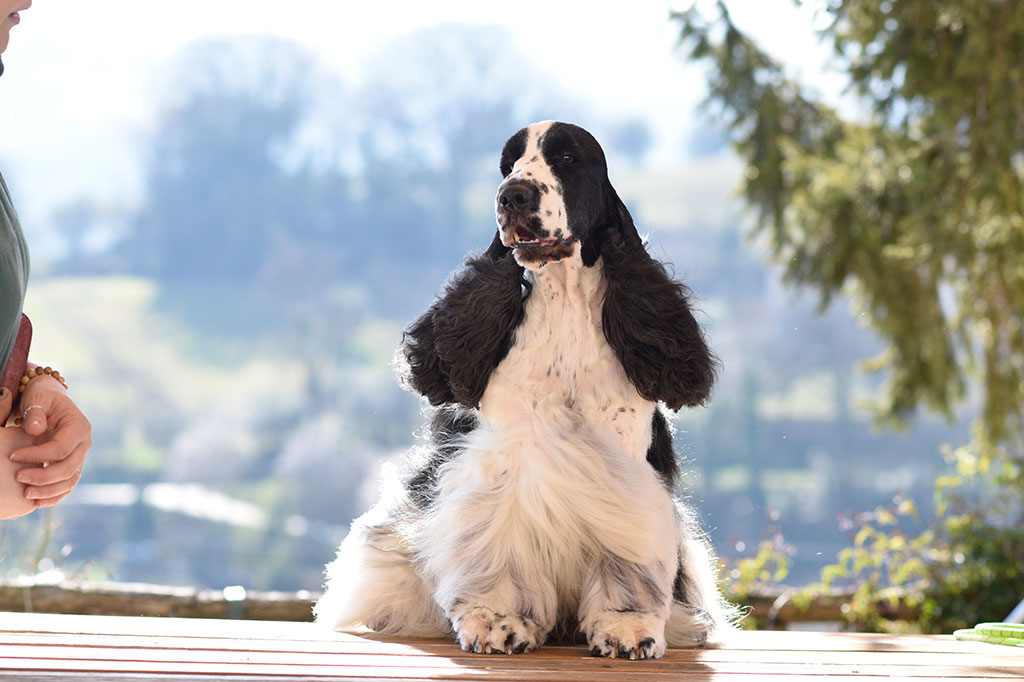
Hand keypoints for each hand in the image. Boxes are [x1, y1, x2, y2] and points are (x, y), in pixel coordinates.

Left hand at [2, 374, 91, 507]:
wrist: (50, 399)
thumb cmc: (41, 397)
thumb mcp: (37, 398)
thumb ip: (35, 413)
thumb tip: (35, 430)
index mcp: (79, 426)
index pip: (60, 448)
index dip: (37, 456)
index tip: (11, 456)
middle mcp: (84, 443)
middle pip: (68, 468)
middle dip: (43, 476)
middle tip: (17, 476)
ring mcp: (80, 455)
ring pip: (69, 480)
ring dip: (48, 490)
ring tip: (26, 494)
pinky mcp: (72, 464)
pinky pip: (67, 485)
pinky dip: (54, 496)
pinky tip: (36, 502)